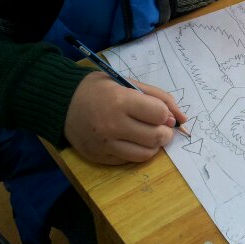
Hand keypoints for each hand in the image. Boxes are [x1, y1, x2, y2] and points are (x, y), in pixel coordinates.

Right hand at [64, 72, 186, 164]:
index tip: (159, 112)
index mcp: (120, 101)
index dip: (165, 114)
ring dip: (153, 145)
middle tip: (158, 126)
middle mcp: (113, 126)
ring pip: (146, 154)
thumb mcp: (127, 82)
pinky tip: (129, 140)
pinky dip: (136, 151)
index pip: (159, 114)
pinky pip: (129, 161)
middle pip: (156, 137)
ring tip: (146, 134)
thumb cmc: (99, 90)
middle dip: (164, 132)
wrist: (63, 104)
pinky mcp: (100, 158)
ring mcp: (105, 145)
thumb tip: (181, 118)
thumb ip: (157, 97)